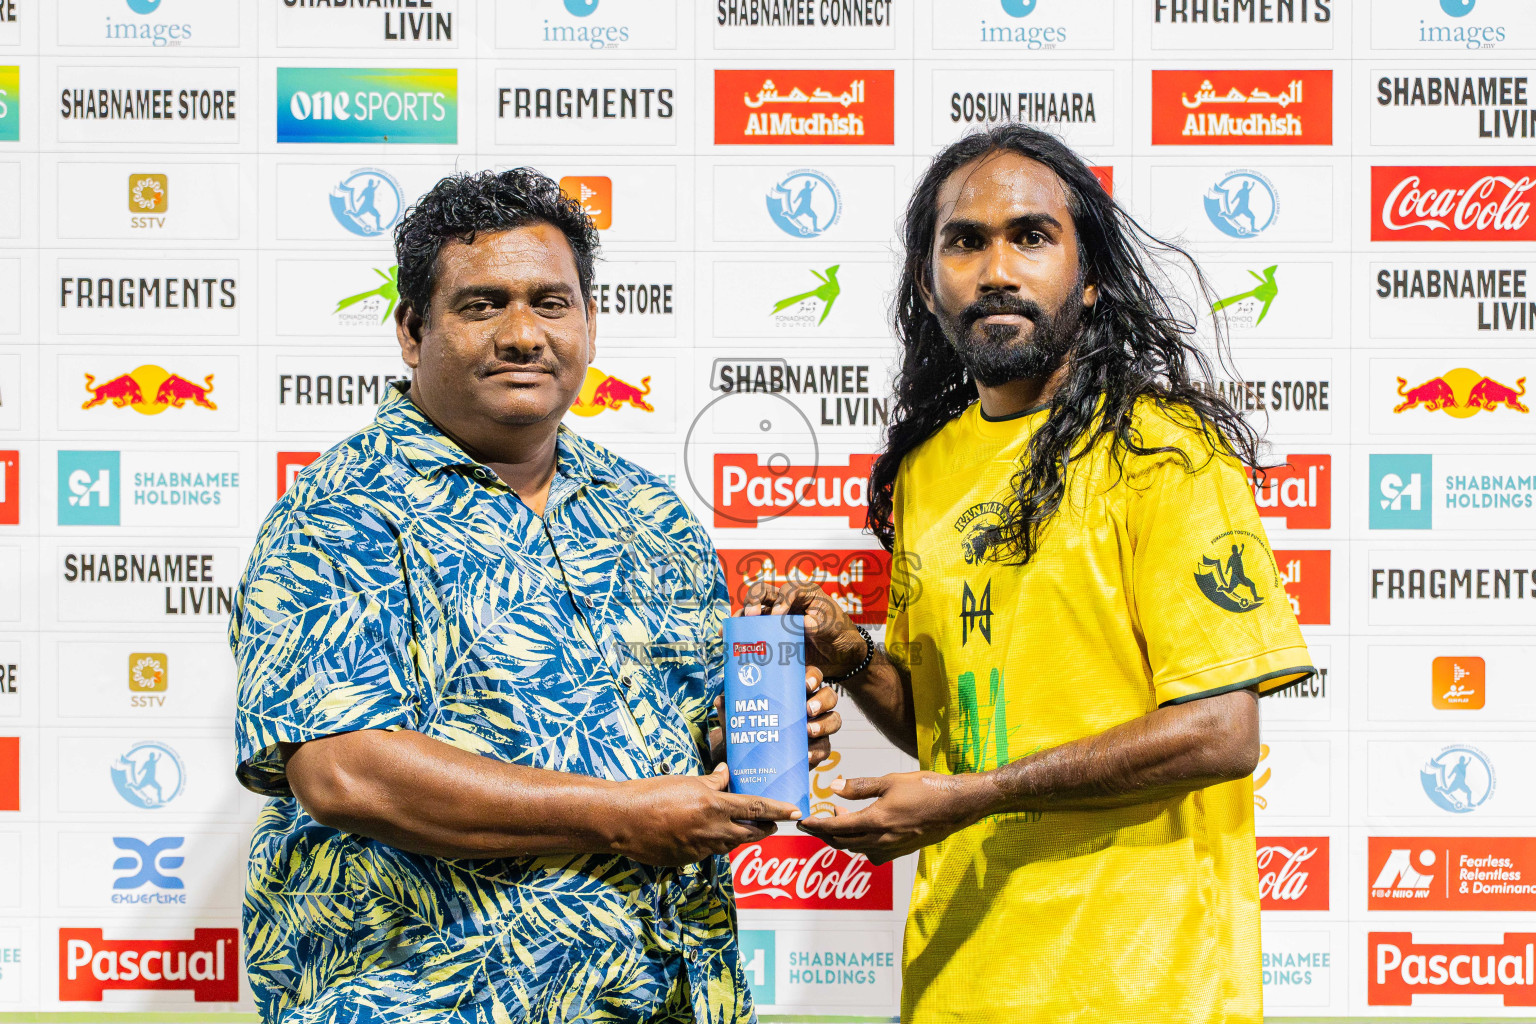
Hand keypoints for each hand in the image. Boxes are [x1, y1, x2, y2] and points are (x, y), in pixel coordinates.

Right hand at [607, 764, 801, 867]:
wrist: (622, 820)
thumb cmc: (652, 794)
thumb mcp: (686, 781)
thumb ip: (711, 781)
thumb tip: (726, 774)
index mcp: (714, 806)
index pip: (756, 808)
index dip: (778, 810)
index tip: (795, 811)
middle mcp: (712, 830)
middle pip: (750, 833)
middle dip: (764, 829)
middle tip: (773, 824)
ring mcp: (700, 849)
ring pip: (729, 844)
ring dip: (737, 835)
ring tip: (739, 826)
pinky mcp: (687, 860)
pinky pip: (708, 852)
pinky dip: (711, 842)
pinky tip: (702, 833)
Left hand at [708, 666, 841, 767]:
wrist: (749, 757)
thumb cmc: (747, 725)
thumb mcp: (738, 713)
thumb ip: (730, 705)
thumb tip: (721, 700)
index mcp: (795, 688)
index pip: (812, 675)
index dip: (813, 676)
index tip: (805, 683)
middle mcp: (811, 704)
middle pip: (829, 696)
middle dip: (822, 701)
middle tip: (807, 710)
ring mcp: (817, 726)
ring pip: (834, 720)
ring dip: (825, 725)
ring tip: (808, 731)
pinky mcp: (817, 748)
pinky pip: (826, 748)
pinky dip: (819, 751)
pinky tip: (808, 755)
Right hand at [743, 580, 868, 680]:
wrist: (840, 655)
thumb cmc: (838, 633)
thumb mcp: (832, 626)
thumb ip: (818, 623)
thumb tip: (802, 625)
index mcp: (803, 594)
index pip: (787, 589)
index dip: (781, 600)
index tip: (778, 616)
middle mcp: (786, 602)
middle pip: (762, 592)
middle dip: (753, 602)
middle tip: (751, 617)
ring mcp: (775, 617)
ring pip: (752, 610)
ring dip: (741, 617)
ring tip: (731, 628)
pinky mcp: (770, 633)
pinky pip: (752, 629)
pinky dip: (740, 633)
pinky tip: (728, 640)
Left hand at [796, 771, 991, 865]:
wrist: (958, 806)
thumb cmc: (926, 789)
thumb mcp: (890, 781)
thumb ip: (860, 787)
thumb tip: (834, 788)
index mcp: (876, 822)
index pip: (836, 828)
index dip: (816, 825)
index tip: (801, 822)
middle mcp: (881, 840)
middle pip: (842, 843)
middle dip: (824, 833)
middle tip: (813, 822)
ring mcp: (892, 849)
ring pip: (857, 848)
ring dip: (843, 836)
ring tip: (839, 816)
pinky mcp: (901, 850)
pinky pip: (873, 852)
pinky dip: (861, 842)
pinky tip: (863, 828)